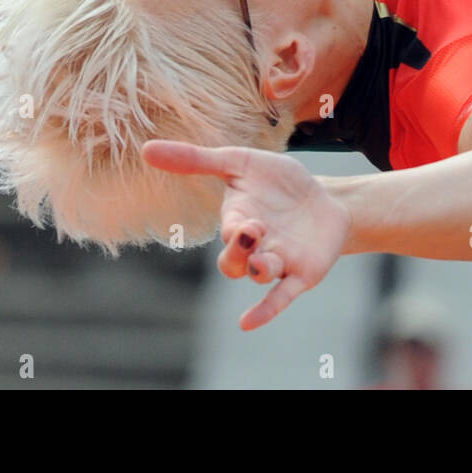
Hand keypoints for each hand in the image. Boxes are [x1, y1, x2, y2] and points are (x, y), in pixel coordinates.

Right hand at [142, 140, 350, 329]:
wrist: (326, 199)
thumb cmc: (278, 183)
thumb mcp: (241, 163)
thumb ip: (196, 160)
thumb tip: (145, 149)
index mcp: (238, 219)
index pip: (229, 231)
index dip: (235, 231)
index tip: (247, 221)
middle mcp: (254, 246)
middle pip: (233, 263)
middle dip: (239, 252)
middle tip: (252, 232)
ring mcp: (277, 261)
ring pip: (259, 276)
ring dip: (258, 271)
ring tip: (261, 264)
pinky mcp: (302, 274)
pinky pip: (280, 297)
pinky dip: (265, 311)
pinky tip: (246, 324)